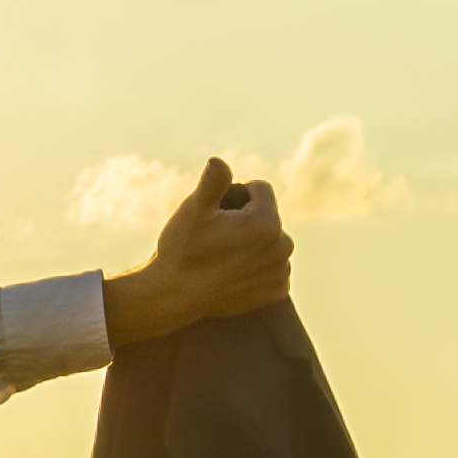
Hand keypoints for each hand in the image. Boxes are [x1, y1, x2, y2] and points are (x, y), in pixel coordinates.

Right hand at [103, 156, 291, 348]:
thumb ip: (213, 182)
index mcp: (266, 222)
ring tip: (223, 256)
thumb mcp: (194, 209)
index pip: (261, 189)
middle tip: (218, 237)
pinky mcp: (277, 290)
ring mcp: (281, 271)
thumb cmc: (182, 249)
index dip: (236, 194)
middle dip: (248, 219)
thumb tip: (218, 161)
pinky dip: (258, 267)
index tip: (216, 213)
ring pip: (271, 241)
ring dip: (255, 243)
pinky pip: (272, 266)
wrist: (174, 296)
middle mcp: (282, 246)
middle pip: (268, 216)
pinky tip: (233, 273)